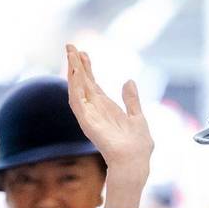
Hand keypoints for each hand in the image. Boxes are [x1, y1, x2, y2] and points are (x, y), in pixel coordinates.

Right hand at [65, 44, 152, 207]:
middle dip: (76, 64)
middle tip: (70, 45)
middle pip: (82, 83)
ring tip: (71, 54)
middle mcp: (95, 111)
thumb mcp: (137, 116)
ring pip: (77, 90)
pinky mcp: (87, 123)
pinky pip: (77, 102)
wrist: (135, 162)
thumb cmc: (138, 146)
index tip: (83, 52)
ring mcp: (89, 117)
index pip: (92, 84)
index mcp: (106, 108)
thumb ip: (131, 99)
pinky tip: (74, 73)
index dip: (87, 68)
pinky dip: (75, 87)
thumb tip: (128, 81)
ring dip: (72, 72)